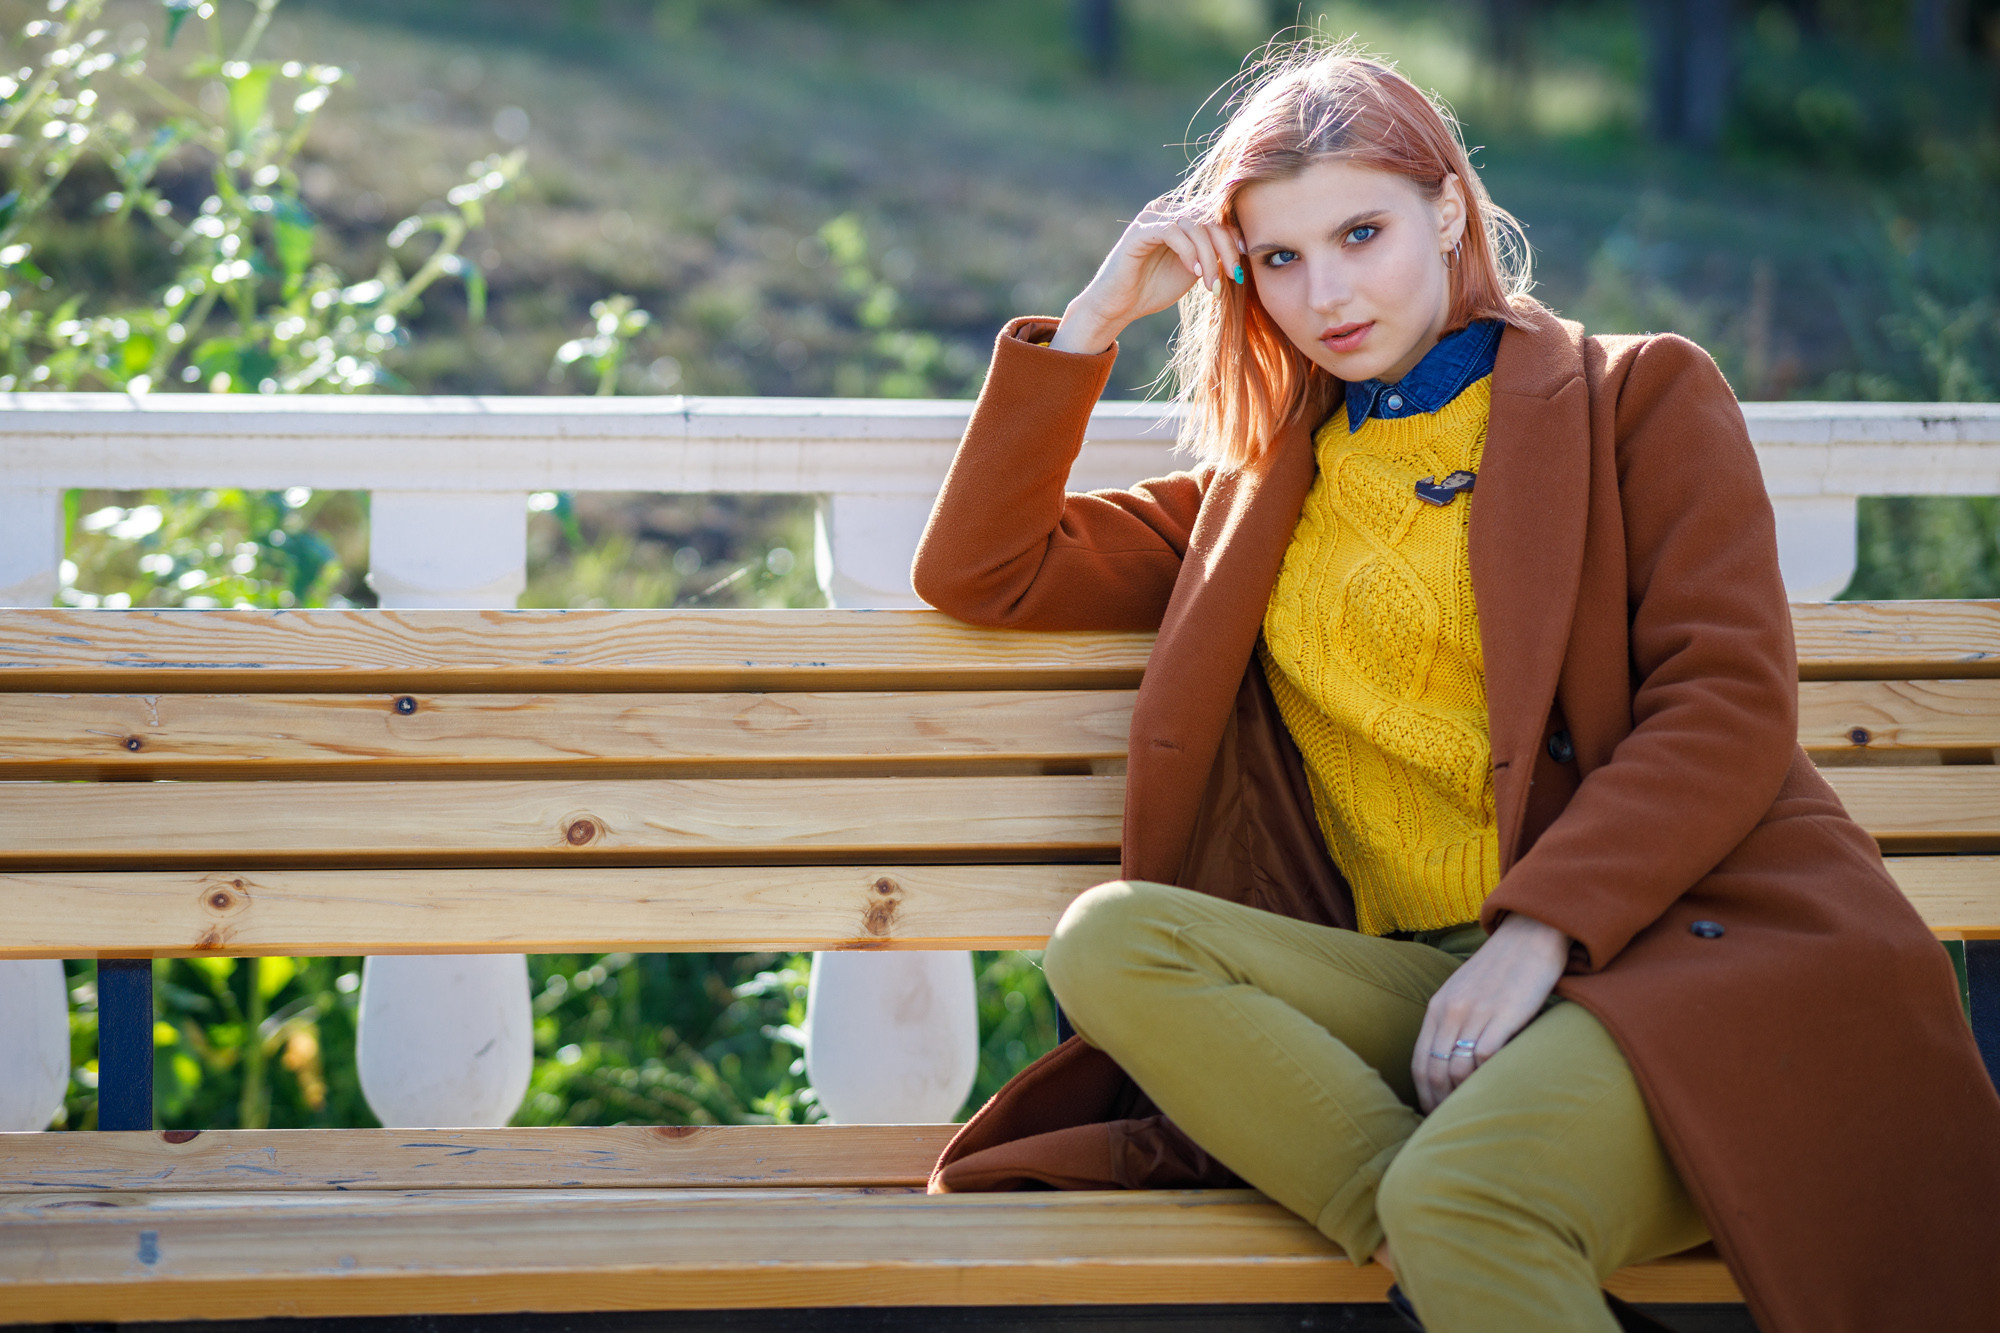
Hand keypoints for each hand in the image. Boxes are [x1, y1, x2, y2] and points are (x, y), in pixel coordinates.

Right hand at [1050, 196, 1243, 353]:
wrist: (1119, 307)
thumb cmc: (1154, 289)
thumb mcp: (1193, 269)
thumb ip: (1212, 253)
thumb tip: (1243, 243)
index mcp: (1179, 217)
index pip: (1215, 217)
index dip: (1233, 237)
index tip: (1242, 264)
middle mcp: (1166, 211)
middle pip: (1209, 218)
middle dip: (1225, 249)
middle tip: (1232, 277)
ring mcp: (1151, 219)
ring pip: (1194, 226)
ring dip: (1209, 257)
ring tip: (1211, 284)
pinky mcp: (1138, 232)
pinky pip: (1172, 232)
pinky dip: (1188, 252)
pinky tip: (1193, 272)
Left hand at [1411, 913, 1569, 1113]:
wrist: (1530, 934)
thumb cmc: (1500, 969)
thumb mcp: (1464, 991)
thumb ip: (1453, 1021)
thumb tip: (1449, 1062)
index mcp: (1438, 1007)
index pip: (1419, 1063)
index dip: (1423, 1095)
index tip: (1432, 1115)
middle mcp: (1451, 1011)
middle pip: (1434, 1071)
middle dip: (1440, 1104)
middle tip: (1453, 1124)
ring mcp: (1477, 1012)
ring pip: (1457, 1069)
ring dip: (1464, 1098)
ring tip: (1474, 1114)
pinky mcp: (1505, 1014)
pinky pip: (1486, 1057)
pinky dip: (1488, 1079)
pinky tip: (1496, 1091)